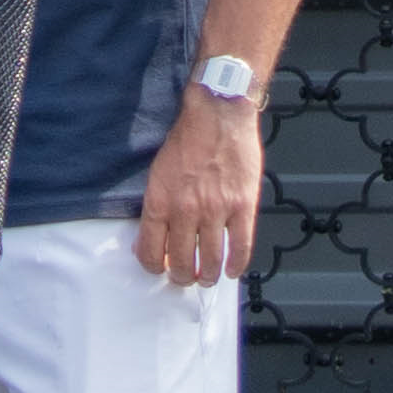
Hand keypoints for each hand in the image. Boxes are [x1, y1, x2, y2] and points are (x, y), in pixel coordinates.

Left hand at [133, 96, 266, 287]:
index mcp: (160, 202)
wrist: (218, 115)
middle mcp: (186, 210)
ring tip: (208, 277)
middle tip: (186, 277)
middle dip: (183, 276)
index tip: (161, 268)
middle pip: (182, 262)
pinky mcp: (243, 206)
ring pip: (212, 260)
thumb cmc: (187, 141)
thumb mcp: (157, 173)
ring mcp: (216, 210)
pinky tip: (232, 270)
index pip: (151, 252)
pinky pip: (240, 247)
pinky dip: (236, 264)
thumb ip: (155, 208)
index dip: (154, 267)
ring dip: (208, 276)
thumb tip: (150, 240)